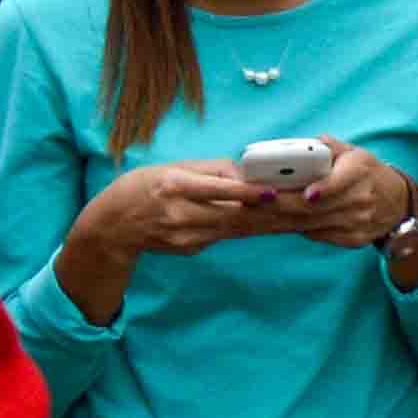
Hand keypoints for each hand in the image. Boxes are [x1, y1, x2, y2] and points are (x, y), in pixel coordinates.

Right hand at [56, 158, 281, 318]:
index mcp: (175, 186)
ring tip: (299, 217)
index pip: (217, 190)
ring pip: (236, 229)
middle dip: (270, 212)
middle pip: (233, 215)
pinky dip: (249, 230)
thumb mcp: (174, 169)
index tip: (274, 192)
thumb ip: (212, 172)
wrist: (114, 225)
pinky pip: (224, 236)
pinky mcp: (190, 248)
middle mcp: (181, 214)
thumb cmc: (145, 186)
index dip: (247, 193)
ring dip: (268, 224)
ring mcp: (187, 236)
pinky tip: (273, 226)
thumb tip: (250, 172)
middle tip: (303, 207)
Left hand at [263, 145, 416, 256]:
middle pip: (318, 207)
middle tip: (259, 198)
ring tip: (258, 210)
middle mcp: (361, 199)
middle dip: (285, 204)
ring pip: (313, 223)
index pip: (341, 182)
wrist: (397, 203)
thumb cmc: (367, 173)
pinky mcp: (352, 240)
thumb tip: (301, 144)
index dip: (324, 188)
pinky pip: (318, 235)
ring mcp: (358, 223)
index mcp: (361, 172)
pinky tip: (278, 221)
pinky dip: (297, 228)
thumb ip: (328, 146)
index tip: (306, 192)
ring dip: (284, 218)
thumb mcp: (354, 152)